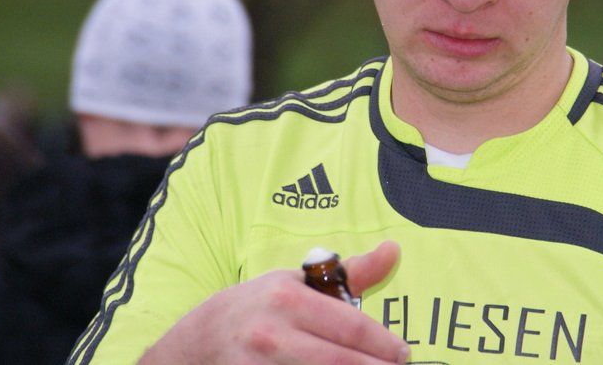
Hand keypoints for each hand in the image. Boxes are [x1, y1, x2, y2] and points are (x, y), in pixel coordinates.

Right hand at [139, 241, 408, 364]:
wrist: (199, 340)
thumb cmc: (259, 305)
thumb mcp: (298, 281)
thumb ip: (350, 273)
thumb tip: (393, 249)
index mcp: (287, 298)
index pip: (350, 326)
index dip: (383, 343)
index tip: (403, 353)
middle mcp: (272, 334)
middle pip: (340, 362)